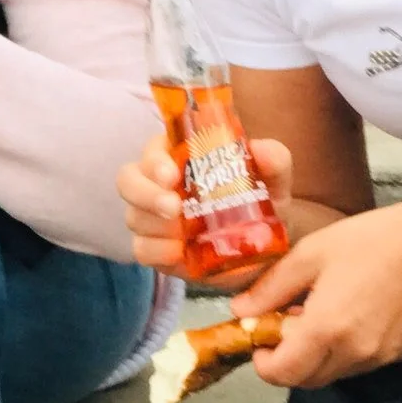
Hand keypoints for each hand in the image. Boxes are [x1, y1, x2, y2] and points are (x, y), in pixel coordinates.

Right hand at [117, 133, 295, 290]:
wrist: (262, 250)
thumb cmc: (260, 203)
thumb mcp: (273, 181)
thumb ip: (273, 160)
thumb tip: (261, 150)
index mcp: (180, 157)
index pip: (153, 150)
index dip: (155, 160)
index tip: (171, 174)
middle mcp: (158, 184)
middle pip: (128, 180)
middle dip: (145, 193)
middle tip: (174, 208)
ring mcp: (152, 218)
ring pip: (133, 216)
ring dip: (155, 225)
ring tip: (183, 235)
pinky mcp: (154, 249)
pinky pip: (141, 249)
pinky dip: (156, 250)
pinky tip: (178, 253)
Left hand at [230, 198, 401, 389]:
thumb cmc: (373, 240)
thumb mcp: (311, 254)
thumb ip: (271, 287)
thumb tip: (240, 310)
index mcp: (326, 328)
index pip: (282, 374)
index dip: (263, 362)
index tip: (260, 338)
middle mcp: (352, 352)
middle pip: (304, 380)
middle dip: (285, 360)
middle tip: (284, 324)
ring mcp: (376, 358)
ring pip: (329, 374)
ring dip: (312, 357)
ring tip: (315, 316)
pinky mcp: (395, 354)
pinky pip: (354, 364)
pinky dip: (339, 351)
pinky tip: (343, 317)